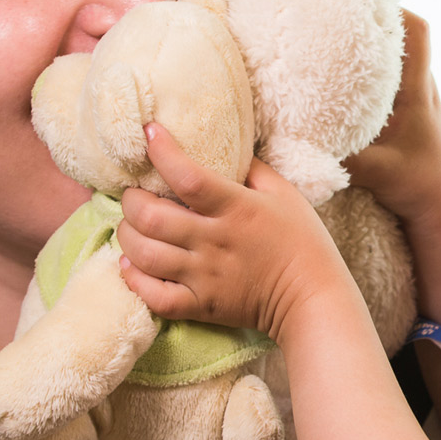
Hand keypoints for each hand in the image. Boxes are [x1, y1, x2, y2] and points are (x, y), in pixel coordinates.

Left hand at [116, 123, 354, 338]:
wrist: (312, 298)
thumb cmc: (302, 241)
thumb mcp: (284, 194)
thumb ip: (251, 169)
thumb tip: (224, 149)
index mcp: (236, 209)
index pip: (188, 178)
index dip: (162, 153)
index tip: (149, 133)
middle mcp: (214, 242)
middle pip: (153, 218)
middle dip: (131, 201)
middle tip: (133, 194)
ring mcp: (204, 277)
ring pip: (145, 255)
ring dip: (128, 236)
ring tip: (131, 226)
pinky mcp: (200, 306)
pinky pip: (155, 297)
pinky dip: (134, 280)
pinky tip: (131, 265)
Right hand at [343, 11, 440, 227]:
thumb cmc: (421, 187)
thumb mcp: (379, 171)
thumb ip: (341, 158)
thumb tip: (297, 142)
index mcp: (418, 88)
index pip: (417, 29)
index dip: (392, 5)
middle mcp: (417, 85)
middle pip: (398, 34)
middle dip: (367, 18)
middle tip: (329, 9)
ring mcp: (409, 99)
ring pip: (388, 57)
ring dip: (362, 46)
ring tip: (324, 35)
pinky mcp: (399, 115)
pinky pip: (380, 81)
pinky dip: (359, 73)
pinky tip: (330, 77)